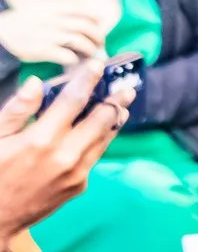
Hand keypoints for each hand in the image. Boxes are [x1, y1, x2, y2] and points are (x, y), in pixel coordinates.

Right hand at [0, 4, 110, 66]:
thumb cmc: (19, 23)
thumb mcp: (37, 9)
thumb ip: (58, 11)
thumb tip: (84, 16)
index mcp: (51, 9)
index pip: (80, 10)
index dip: (94, 17)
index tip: (101, 22)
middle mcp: (52, 21)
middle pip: (85, 27)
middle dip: (98, 36)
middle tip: (100, 42)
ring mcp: (49, 36)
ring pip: (81, 42)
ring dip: (90, 49)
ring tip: (91, 53)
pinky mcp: (44, 51)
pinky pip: (69, 56)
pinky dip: (76, 60)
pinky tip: (75, 61)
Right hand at [0, 60, 129, 245]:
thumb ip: (17, 109)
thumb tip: (37, 83)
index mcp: (40, 140)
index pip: (72, 102)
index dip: (88, 81)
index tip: (100, 65)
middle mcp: (64, 156)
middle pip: (100, 121)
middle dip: (115, 101)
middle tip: (127, 86)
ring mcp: (76, 174)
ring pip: (104, 140)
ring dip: (115, 120)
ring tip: (123, 105)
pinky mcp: (80, 186)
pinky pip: (94, 156)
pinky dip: (100, 140)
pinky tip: (103, 130)